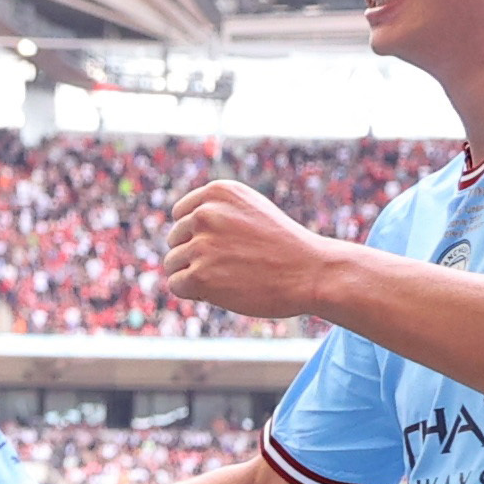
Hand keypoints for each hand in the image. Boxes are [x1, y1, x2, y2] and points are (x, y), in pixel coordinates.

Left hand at [159, 178, 345, 322]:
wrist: (310, 272)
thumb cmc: (282, 245)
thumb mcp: (250, 211)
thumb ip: (216, 211)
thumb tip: (176, 227)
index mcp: (218, 191)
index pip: (180, 214)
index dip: (197, 235)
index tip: (223, 245)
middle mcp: (206, 213)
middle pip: (174, 239)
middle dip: (194, 255)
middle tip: (230, 265)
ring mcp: (201, 245)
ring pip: (172, 263)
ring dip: (194, 274)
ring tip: (227, 277)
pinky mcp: (200, 276)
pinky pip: (176, 285)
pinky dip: (194, 292)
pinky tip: (221, 291)